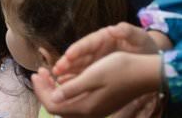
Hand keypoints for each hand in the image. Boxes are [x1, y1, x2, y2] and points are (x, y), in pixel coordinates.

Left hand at [33, 52, 160, 117]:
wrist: (146, 74)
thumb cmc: (119, 70)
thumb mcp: (93, 75)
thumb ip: (73, 88)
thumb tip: (53, 96)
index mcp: (85, 106)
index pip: (53, 104)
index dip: (41, 90)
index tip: (36, 73)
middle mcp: (89, 111)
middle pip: (58, 106)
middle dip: (45, 89)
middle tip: (40, 71)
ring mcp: (96, 108)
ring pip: (67, 103)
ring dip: (54, 88)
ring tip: (49, 72)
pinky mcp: (101, 103)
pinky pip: (76, 100)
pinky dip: (66, 89)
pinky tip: (65, 77)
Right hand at [53, 23, 159, 78]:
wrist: (150, 56)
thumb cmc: (143, 44)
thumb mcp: (138, 36)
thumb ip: (127, 31)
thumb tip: (115, 28)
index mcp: (104, 37)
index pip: (88, 43)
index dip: (78, 49)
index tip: (69, 55)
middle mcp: (96, 48)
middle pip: (79, 55)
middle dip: (67, 62)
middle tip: (57, 70)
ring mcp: (96, 60)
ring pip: (78, 66)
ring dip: (67, 72)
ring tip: (57, 79)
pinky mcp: (98, 70)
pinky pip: (84, 75)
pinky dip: (75, 80)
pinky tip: (65, 86)